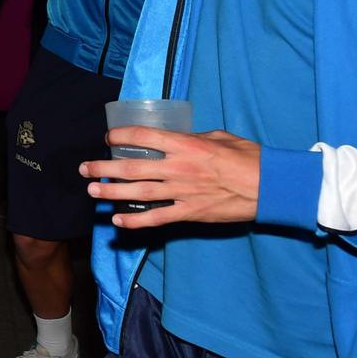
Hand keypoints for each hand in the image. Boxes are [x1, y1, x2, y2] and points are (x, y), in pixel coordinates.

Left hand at [80, 128, 261, 229]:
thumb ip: (194, 138)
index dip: (121, 136)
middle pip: (132, 167)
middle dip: (104, 168)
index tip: (109, 138)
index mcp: (186, 144)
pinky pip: (157, 218)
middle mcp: (178, 168)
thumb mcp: (220, 137)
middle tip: (85, 169)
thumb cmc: (249, 158)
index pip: (143, 137)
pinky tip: (118, 221)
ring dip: (112, 193)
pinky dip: (136, 220)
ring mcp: (182, 192)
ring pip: (138, 193)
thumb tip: (177, 139)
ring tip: (92, 192)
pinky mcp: (190, 213)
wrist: (271, 187)